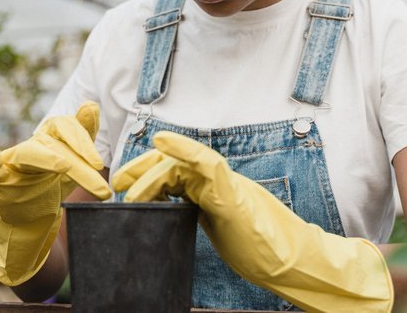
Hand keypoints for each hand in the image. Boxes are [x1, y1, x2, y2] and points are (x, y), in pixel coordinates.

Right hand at [0, 101, 110, 285]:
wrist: (26, 218)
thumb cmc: (49, 185)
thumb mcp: (73, 162)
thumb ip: (82, 135)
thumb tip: (91, 105)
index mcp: (50, 140)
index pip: (66, 127)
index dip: (82, 139)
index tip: (98, 164)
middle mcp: (32, 146)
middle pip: (54, 144)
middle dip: (78, 160)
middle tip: (96, 175)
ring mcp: (12, 163)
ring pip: (29, 154)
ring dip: (47, 158)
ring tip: (63, 166)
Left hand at [112, 131, 392, 312]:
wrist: (288, 262)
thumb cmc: (257, 248)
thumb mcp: (218, 226)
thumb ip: (199, 211)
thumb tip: (169, 211)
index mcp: (212, 190)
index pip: (175, 172)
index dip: (148, 172)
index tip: (125, 183)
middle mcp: (218, 181)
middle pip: (174, 163)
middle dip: (143, 168)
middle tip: (118, 182)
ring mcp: (226, 186)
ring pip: (184, 163)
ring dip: (152, 172)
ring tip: (130, 188)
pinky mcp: (233, 197)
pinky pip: (209, 165)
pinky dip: (186, 150)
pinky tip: (165, 144)